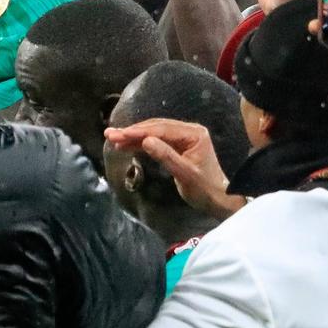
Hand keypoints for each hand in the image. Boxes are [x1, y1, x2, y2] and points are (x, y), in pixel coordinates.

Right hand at [104, 118, 244, 219]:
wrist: (217, 200)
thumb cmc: (204, 189)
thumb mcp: (185, 174)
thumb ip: (166, 156)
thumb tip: (146, 141)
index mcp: (194, 133)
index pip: (162, 129)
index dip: (139, 131)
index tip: (120, 134)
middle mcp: (189, 131)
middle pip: (156, 128)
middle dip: (132, 132)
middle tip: (110, 134)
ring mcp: (183, 138)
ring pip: (154, 133)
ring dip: (134, 137)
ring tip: (112, 138)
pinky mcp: (177, 146)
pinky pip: (157, 142)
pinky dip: (141, 144)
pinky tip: (126, 145)